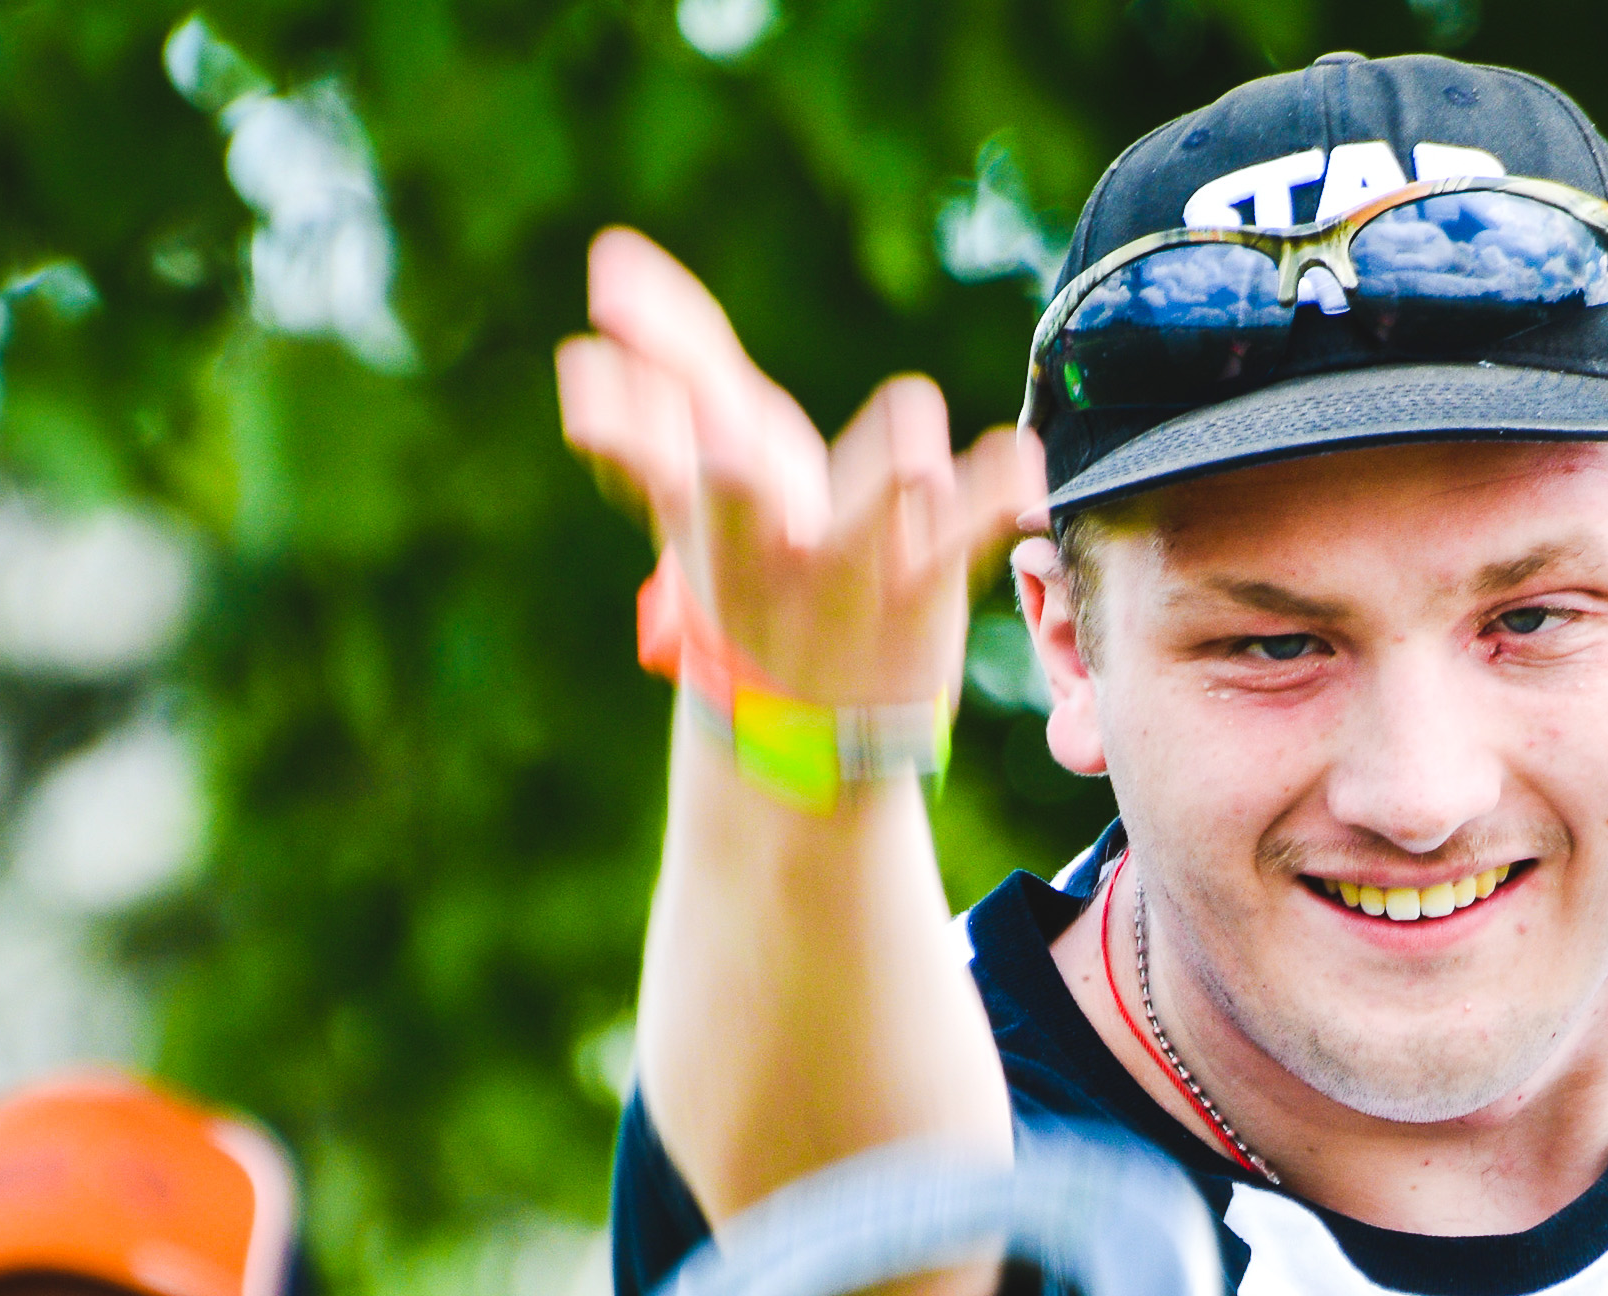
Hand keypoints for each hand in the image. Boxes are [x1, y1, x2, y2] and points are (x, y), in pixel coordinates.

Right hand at [556, 226, 1042, 708]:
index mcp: (694, 505)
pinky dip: (997, 492)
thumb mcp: (704, 470)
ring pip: (865, 514)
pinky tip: (1023, 461)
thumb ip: (673, 358)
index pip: (642, 451)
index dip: (613, 417)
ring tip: (916, 459)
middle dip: (725, 477)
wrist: (809, 729)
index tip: (584, 368)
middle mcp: (758, 539)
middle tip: (726, 454)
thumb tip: (612, 254)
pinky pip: (965, 532)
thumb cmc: (753, 557)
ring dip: (889, 474)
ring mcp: (842, 566)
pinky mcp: (920, 581)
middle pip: (730, 497)